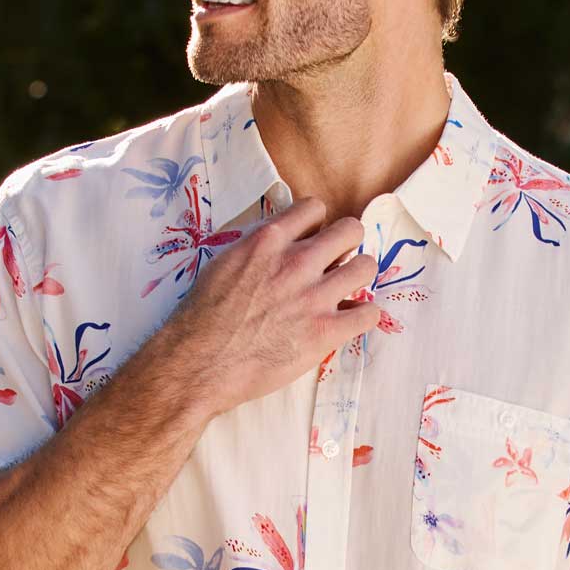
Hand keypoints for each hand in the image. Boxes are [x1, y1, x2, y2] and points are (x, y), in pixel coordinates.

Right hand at [162, 195, 381, 416]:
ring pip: (366, 267)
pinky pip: (369, 313)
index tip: (311, 240)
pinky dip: (363, 315)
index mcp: (268, 241)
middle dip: (346, 244)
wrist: (200, 362)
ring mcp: (313, 297)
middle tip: (334, 263)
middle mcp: (296, 262)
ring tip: (345, 291)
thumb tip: (280, 243)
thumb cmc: (204, 316)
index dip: (317, 224)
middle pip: (350, 230)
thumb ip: (257, 248)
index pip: (314, 207)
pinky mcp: (324, 332)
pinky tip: (350, 320)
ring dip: (358, 277)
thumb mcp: (224, 262)